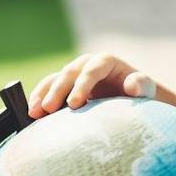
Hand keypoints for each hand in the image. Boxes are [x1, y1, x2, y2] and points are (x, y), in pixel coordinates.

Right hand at [27, 53, 156, 118]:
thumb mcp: (144, 88)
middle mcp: (85, 64)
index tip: (75, 104)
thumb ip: (141, 85)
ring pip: (53, 80)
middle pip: (68, 74)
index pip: (91, 72)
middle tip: (48, 110)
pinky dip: (38, 99)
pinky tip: (32, 113)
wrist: (128, 97)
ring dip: (42, 95)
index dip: (82, 86)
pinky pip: (47, 88)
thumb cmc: (138, 92)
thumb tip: (133, 85)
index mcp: (105, 62)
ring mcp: (72, 74)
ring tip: (33, 113)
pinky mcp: (64, 85)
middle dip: (57, 91)